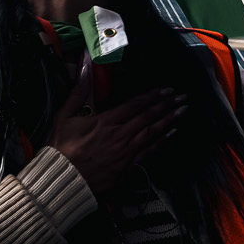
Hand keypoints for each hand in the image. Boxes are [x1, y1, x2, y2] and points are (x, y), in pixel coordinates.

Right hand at [45, 64, 185, 194]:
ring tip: (182, 112)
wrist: (62, 179)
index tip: (167, 90)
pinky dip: (161, 142)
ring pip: (152, 134)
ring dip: (169, 121)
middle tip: (183, 98)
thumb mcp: (65, 114)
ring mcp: (125, 152)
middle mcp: (119, 135)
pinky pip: (149, 152)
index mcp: (105, 122)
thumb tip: (85, 65)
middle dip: (167, 106)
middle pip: (148, 118)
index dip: (153, 96)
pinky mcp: (127, 167)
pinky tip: (171, 135)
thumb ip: (79, 89)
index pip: (134, 105)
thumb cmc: (61, 147)